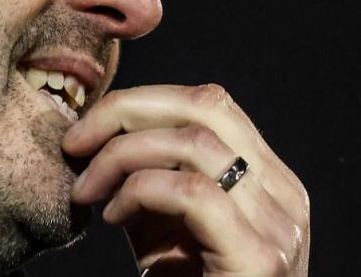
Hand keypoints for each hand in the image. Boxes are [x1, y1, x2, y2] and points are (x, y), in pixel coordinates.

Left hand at [63, 84, 309, 275]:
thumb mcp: (164, 230)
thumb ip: (148, 179)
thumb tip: (94, 130)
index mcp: (269, 181)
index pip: (209, 104)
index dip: (140, 102)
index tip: (86, 130)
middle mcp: (285, 195)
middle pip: (205, 105)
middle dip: (126, 112)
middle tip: (75, 143)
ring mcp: (279, 226)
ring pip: (194, 142)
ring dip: (122, 156)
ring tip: (88, 191)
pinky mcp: (259, 259)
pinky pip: (192, 192)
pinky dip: (140, 191)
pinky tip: (114, 218)